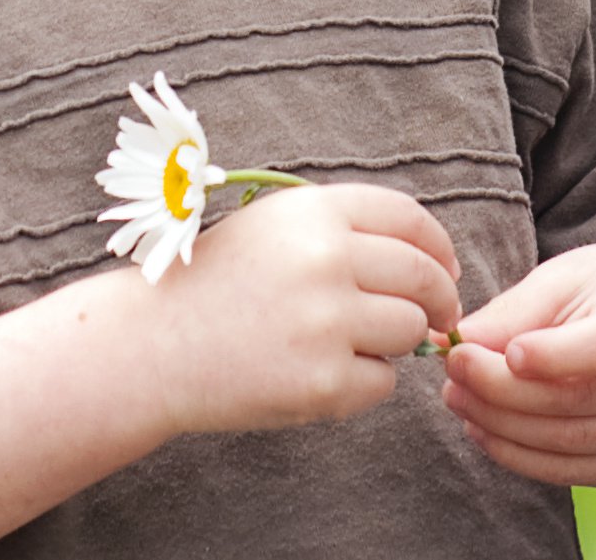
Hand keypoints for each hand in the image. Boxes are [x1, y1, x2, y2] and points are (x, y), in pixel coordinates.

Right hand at [143, 182, 462, 432]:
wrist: (149, 347)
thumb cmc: (216, 284)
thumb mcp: (276, 227)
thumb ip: (347, 233)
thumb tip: (434, 266)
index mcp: (316, 212)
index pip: (412, 220)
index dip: (439, 248)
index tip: (445, 270)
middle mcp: (327, 260)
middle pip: (424, 278)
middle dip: (438, 300)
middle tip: (435, 318)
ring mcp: (326, 322)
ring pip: (410, 331)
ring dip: (395, 342)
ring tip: (348, 344)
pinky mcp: (322, 382)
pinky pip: (381, 383)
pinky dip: (363, 383)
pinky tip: (319, 375)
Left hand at [440, 240, 595, 484]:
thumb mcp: (572, 275)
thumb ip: (517, 309)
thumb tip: (457, 340)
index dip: (554, 356)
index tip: (504, 352)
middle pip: (574, 400)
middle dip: (500, 390)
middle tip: (453, 369)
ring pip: (567, 442)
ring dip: (500, 426)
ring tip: (459, 398)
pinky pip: (573, 471)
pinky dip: (520, 456)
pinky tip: (486, 430)